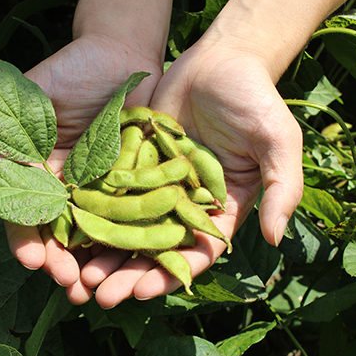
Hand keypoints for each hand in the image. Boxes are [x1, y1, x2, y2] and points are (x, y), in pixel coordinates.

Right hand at [2, 34, 161, 304]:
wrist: (124, 54)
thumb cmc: (74, 68)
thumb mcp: (36, 94)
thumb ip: (17, 130)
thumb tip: (0, 175)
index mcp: (43, 171)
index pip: (29, 213)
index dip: (28, 238)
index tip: (34, 260)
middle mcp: (73, 186)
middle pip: (66, 233)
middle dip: (66, 262)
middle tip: (72, 287)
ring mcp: (107, 187)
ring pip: (102, 233)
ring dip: (100, 263)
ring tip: (102, 290)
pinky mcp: (140, 182)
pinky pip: (138, 214)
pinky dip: (137, 239)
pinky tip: (139, 262)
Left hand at [80, 40, 303, 307]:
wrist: (222, 59)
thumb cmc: (256, 99)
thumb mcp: (277, 142)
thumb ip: (282, 187)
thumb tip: (276, 237)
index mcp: (222, 206)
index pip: (198, 251)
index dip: (171, 273)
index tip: (142, 292)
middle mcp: (189, 201)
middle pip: (157, 247)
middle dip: (130, 273)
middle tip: (100, 296)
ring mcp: (160, 182)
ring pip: (130, 224)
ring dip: (107, 250)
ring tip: (80, 274)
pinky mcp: (138, 160)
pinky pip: (115, 189)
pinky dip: (96, 209)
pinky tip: (72, 226)